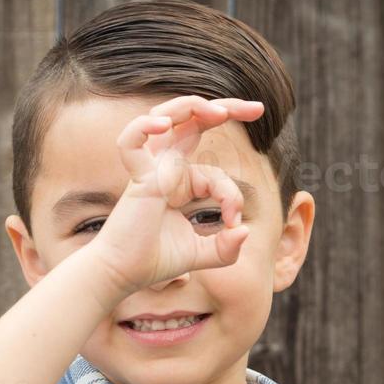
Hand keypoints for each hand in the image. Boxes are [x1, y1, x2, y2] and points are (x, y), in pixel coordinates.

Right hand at [85, 94, 264, 295]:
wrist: (125, 275)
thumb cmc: (156, 261)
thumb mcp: (204, 255)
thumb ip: (227, 247)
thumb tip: (246, 230)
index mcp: (180, 183)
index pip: (215, 174)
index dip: (231, 195)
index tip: (233, 222)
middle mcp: (166, 169)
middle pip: (193, 123)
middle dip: (226, 109)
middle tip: (257, 108)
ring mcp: (151, 169)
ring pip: (167, 118)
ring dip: (193, 107)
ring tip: (221, 111)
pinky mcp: (137, 177)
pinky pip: (132, 140)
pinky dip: (144, 126)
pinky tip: (165, 124)